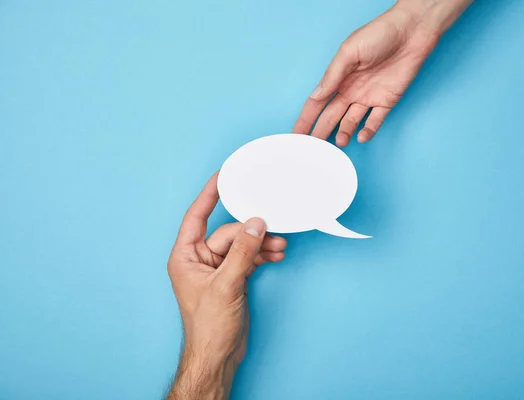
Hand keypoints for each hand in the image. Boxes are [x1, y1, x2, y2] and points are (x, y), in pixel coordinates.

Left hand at [167, 173, 286, 399]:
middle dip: (252, 232)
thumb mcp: (227, 284)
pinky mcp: (232, 277)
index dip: (208, 195)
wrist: (218, 355)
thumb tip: (256, 224)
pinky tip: (276, 255)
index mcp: (186, 256)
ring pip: (241, 245)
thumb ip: (242, 252)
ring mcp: (217, 268)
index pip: (197, 217)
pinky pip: (248, 257)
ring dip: (261, 244)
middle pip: (228, 232)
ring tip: (280, 245)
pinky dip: (262, 255)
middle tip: (273, 229)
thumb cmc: (209, 326)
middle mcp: (200, 259)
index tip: (222, 176)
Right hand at [293, 0, 472, 146]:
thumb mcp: (349, 52)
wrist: (411, 31)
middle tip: (312, 150)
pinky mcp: (387, 101)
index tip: (297, 135)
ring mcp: (368, 97)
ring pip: (351, 121)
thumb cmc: (379, 34)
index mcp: (338, 78)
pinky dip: (368, 130)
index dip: (306, 119)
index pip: (317, 103)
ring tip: (340, 143)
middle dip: (320, 132)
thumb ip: (332, 76)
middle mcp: (351, 90)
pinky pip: (375, 120)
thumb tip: (315, 96)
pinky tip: (361, 137)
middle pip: (331, 117)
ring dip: (344, 133)